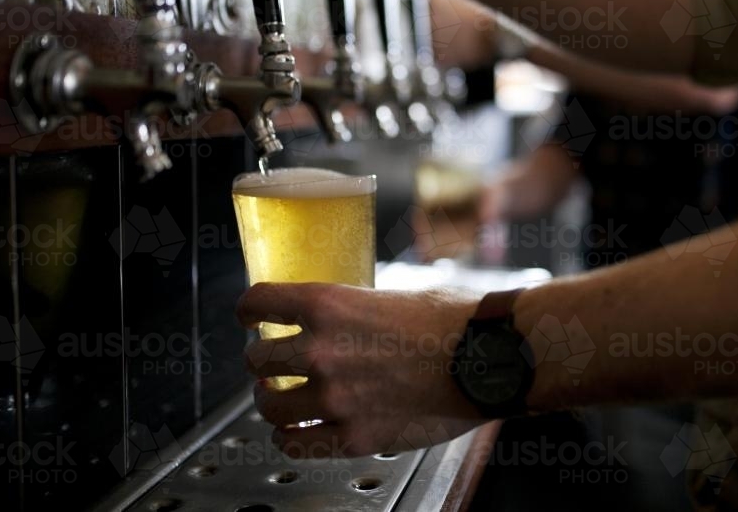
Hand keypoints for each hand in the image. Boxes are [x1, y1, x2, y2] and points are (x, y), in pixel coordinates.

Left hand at [237, 282, 485, 457]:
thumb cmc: (455, 321)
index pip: (260, 303)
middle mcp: (322, 351)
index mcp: (330, 305)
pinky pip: (297, 444)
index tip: (250, 317)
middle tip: (273, 365)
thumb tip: (344, 318)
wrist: (488, 359)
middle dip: (261, 361)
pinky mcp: (355, 437)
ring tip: (280, 400)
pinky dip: (291, 438)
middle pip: (256, 360)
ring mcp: (336, 398)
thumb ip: (357, 310)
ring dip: (272, 402)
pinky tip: (296, 432)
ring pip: (269, 406)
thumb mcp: (397, 294)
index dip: (249, 310)